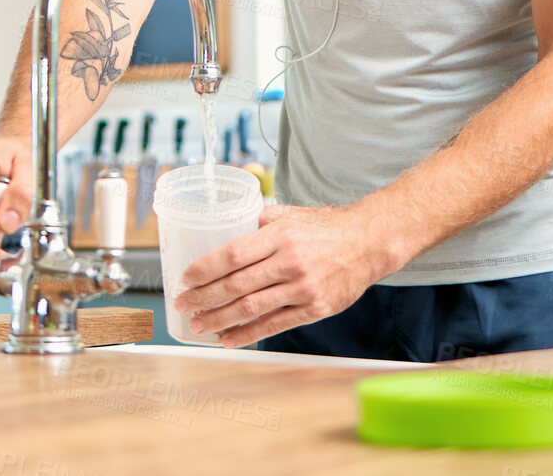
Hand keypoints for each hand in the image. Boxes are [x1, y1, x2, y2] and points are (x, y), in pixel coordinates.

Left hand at [173, 204, 396, 348]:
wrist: (368, 243)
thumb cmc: (325, 228)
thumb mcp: (291, 214)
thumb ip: (259, 222)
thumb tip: (225, 228)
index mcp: (280, 235)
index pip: (233, 254)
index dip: (205, 269)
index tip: (185, 278)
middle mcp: (290, 261)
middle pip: (237, 284)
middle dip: (204, 298)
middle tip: (183, 305)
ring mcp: (303, 288)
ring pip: (252, 308)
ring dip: (220, 319)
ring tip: (199, 325)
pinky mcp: (314, 308)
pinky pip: (274, 325)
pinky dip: (248, 334)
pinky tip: (229, 338)